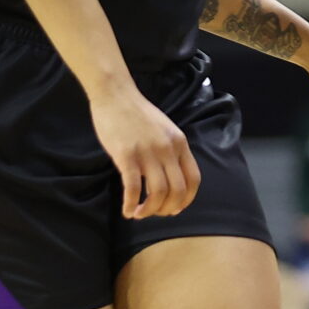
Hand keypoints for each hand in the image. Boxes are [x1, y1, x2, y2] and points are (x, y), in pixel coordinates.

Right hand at [88, 81, 198, 219]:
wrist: (115, 94)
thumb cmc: (137, 113)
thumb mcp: (165, 130)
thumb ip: (171, 150)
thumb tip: (171, 178)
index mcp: (179, 143)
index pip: (194, 179)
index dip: (186, 199)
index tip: (175, 208)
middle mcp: (167, 149)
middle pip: (177, 190)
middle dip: (167, 209)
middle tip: (155, 213)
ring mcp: (147, 152)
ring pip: (157, 193)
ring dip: (149, 210)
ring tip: (139, 214)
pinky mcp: (126, 155)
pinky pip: (133, 188)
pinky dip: (131, 204)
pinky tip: (126, 210)